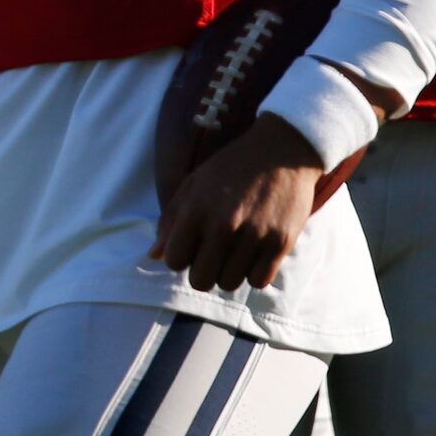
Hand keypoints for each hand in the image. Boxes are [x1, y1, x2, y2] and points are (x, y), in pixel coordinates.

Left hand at [152, 113, 323, 292]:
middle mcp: (223, 225)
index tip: (191, 245)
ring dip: (229, 271)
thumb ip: (171, 220)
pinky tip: (254, 253)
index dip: (180, 256)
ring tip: (234, 250)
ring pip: (229, 284)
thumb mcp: (193, 184)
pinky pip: (258, 281)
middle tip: (212, 253)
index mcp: (196, 209)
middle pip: (201, 280)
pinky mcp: (280, 243)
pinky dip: (254, 272)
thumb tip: (154, 256)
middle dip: (202, 270)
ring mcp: (253, 236)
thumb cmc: (231, 167)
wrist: (282, 151)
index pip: (174, 260)